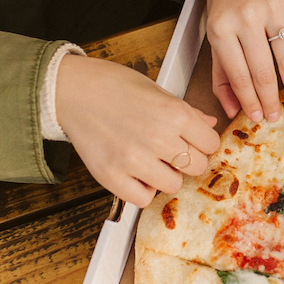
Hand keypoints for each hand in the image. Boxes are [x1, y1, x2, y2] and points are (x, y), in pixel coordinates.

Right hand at [55, 55, 220, 207]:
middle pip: (197, 167)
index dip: (203, 142)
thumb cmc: (113, 85)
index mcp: (174, 113)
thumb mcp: (157, 90)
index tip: (192, 141)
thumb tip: (209, 124)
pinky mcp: (111, 176)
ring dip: (166, 175)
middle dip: (188, 160)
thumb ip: (186, 111)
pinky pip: (143, 198)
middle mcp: (158, 138)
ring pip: (173, 185)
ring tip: (151, 160)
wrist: (72, 90)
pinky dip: (142, 189)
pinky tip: (135, 173)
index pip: (211, 144)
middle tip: (171, 151)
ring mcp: (134, 160)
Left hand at [206, 0, 283, 121]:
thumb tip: (233, 110)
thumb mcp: (215, 36)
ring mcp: (274, 8)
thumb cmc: (227, 3)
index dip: (250, 101)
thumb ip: (221, 75)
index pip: (239, 74)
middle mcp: (247, 17)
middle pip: (264, 71)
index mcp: (221, 28)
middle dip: (272, 100)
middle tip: (278, 118)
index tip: (258, 117)